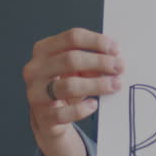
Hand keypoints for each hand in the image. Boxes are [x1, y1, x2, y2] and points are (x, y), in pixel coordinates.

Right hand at [24, 28, 124, 144]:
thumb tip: (114, 60)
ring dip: (97, 84)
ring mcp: (35, 93)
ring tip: (115, 85)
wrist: (49, 118)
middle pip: (70, 59)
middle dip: (100, 62)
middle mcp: (35, 69)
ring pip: (68, 86)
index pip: (72, 38)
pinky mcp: (43, 117)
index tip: (116, 48)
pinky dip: (82, 109)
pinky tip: (94, 105)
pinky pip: (64, 113)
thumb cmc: (65, 85)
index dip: (96, 41)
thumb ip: (90, 61)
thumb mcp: (74, 69)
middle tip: (120, 67)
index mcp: (43, 50)